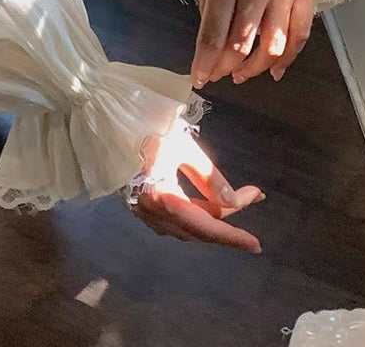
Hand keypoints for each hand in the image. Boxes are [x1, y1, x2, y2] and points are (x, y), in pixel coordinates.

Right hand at [129, 123, 263, 252]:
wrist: (109, 120)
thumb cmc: (147, 128)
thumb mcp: (183, 147)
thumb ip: (209, 177)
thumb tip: (233, 202)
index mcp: (162, 199)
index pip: (205, 227)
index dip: (232, 236)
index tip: (255, 244)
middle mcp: (151, 212)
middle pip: (196, 228)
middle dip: (226, 217)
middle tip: (251, 197)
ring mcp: (142, 211)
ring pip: (184, 226)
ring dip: (210, 217)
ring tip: (233, 202)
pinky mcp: (139, 204)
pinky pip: (172, 220)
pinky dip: (193, 216)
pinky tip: (204, 206)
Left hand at [192, 0, 314, 87]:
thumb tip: (210, 33)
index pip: (213, 34)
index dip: (204, 62)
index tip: (198, 78)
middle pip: (240, 45)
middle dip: (225, 67)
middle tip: (216, 75)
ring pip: (271, 45)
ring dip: (254, 67)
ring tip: (241, 75)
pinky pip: (299, 33)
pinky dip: (288, 57)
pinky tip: (275, 70)